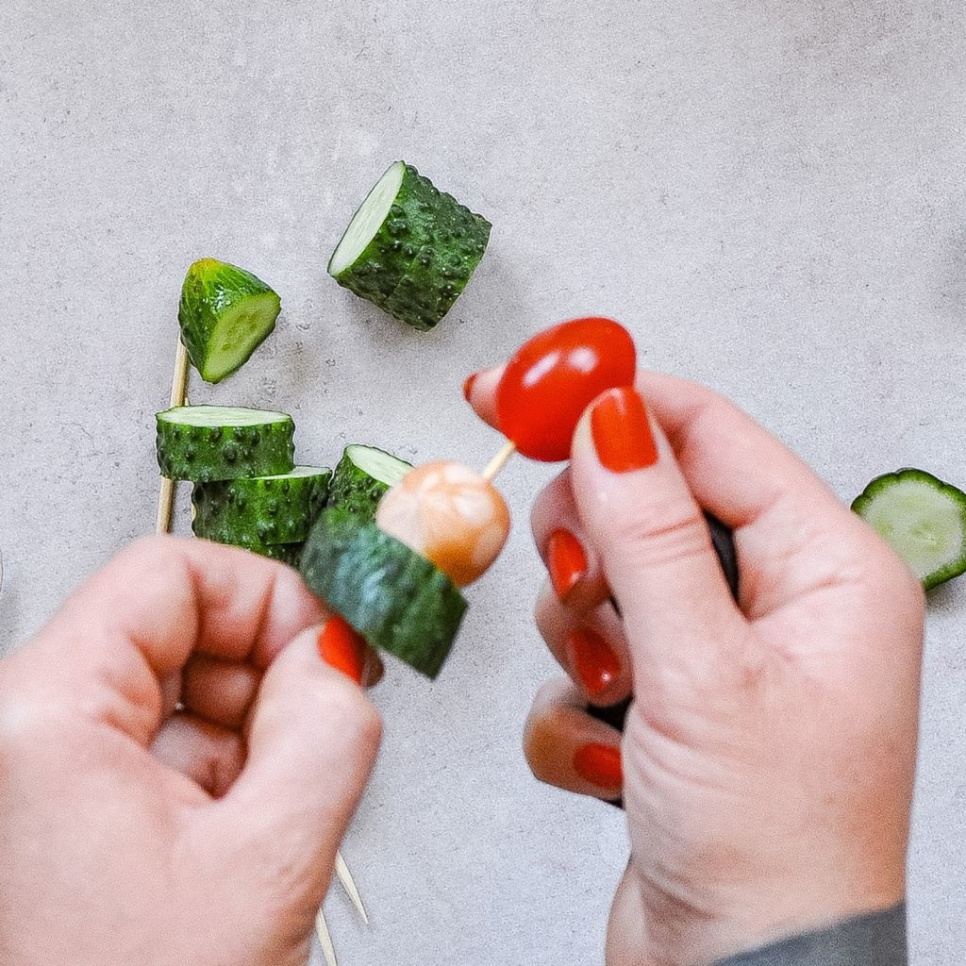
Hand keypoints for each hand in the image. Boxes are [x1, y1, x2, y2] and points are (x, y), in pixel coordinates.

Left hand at [0, 536, 381, 965]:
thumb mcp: (266, 865)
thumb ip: (327, 731)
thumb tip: (339, 654)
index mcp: (40, 714)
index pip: (171, 572)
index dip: (267, 597)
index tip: (327, 648)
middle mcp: (22, 730)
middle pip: (176, 626)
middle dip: (264, 675)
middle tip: (316, 732)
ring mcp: (38, 772)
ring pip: (179, 692)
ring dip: (248, 738)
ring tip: (265, 819)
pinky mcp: (63, 810)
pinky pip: (165, 749)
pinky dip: (221, 779)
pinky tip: (230, 843)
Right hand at [467, 370, 923, 964]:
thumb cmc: (768, 842)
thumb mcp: (702, 668)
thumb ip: (647, 530)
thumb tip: (611, 416)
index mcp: (822, 566)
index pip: (706, 433)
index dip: (611, 402)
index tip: (524, 389)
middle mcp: (774, 599)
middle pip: (642, 500)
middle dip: (592, 549)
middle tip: (582, 594)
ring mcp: (715, 650)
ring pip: (604, 580)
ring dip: (584, 638)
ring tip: (618, 700)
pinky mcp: (663, 698)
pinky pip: (586, 657)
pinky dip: (579, 706)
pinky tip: (616, 762)